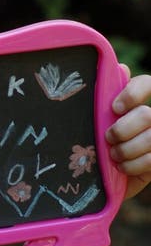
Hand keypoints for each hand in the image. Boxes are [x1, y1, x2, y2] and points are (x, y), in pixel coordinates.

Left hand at [106, 70, 150, 198]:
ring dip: (127, 149)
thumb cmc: (101, 142)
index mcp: (138, 102)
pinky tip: (122, 167)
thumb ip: (107, 97)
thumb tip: (121, 69)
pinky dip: (133, 165)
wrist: (106, 176)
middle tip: (108, 138)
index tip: (114, 108)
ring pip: (150, 138)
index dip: (132, 94)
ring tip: (113, 155)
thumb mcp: (100, 120)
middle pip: (146, 114)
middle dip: (123, 129)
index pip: (147, 84)